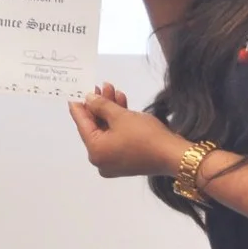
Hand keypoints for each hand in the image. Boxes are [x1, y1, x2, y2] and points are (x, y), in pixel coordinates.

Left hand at [67, 83, 186, 178]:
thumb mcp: (120, 116)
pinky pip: (116, 137)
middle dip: (99, 104)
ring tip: (113, 89)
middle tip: (101, 86)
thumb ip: (101, 106)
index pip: (82, 124)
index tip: (74, 93)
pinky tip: (122, 103)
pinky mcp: (126, 160)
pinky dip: (118, 122)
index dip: (79, 106)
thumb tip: (89, 99)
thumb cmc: (145, 136)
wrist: (173, 155)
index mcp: (95, 152)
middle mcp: (100, 160)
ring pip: (107, 130)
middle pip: (95, 126)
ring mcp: (113, 162)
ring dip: (110, 110)